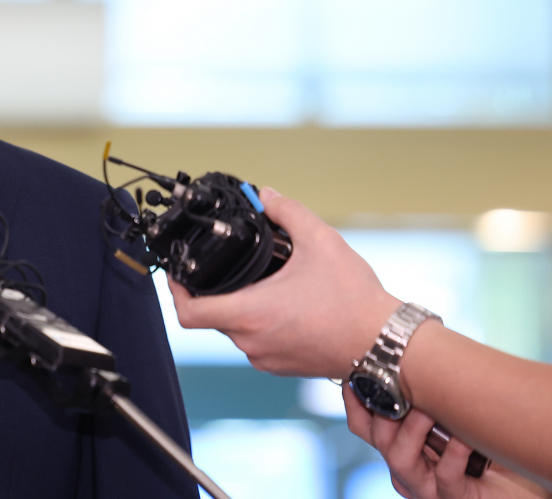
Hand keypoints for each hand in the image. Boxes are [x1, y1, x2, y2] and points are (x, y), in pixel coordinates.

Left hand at [166, 187, 401, 377]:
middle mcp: (251, 341)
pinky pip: (257, 341)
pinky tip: (279, 303)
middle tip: (226, 266)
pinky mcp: (282, 366)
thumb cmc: (355, 301)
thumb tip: (266, 195)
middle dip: (215, 289)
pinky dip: (260, 322)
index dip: (174, 291)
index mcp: (250, 314)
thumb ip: (287, 212)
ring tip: (259, 282)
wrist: (386, 345)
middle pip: (211, 316)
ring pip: (235, 329)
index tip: (176, 272)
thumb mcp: (320, 241)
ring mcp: (266, 358)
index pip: (188, 313)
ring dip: (240, 306)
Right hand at [344, 387, 548, 498]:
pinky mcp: (453, 498)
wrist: (522, 481)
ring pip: (399, 459)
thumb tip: (417, 352)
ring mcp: (427, 487)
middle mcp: (407, 468)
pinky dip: (452, 454)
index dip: (354, 400)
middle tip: (400, 385)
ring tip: (427, 409)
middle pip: (376, 439)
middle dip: (384, 410)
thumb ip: (432, 397)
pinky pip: (444, 477)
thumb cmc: (486, 444)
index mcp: (401, 446)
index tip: (355, 373)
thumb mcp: (453, 415)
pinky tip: (464, 438)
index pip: (363, 425)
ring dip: (411, 430)